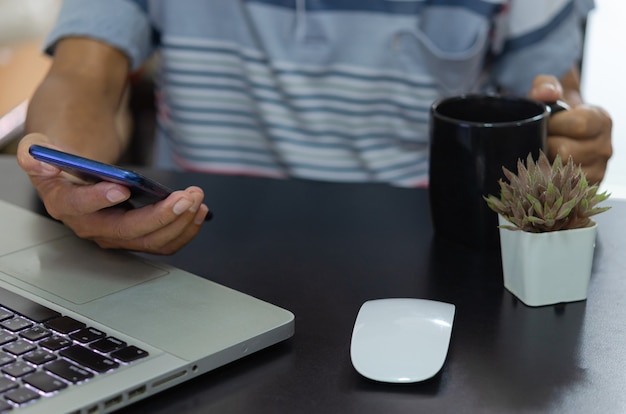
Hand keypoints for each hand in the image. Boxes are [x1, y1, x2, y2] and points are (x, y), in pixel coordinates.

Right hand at [17, 133, 209, 253]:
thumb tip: (38, 157)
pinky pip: (164, 242)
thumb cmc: (64, 162)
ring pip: (152, 241)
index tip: (121, 187)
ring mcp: (117, 236)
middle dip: (161, 215)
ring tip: (197, 199)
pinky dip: (185, 228)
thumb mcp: (41, 150)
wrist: (77, 174)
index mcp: (65, 205)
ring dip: (180, 223)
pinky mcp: (138, 236)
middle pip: (129, 231)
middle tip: (185, 197)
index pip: (80, 208)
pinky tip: (198, 209)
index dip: (99, 199)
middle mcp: (92, 227)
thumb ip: (34, 153)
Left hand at [527, 75, 611, 183]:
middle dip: (546, 145)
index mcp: (601, 121)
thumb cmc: (555, 113)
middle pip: (567, 152)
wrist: (560, 134)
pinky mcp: (585, 188)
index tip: (545, 123)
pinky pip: (563, 189)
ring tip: (542, 153)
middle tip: (540, 140)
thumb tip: (546, 93)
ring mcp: (598, 170)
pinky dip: (548, 180)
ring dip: (544, 163)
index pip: (579, 125)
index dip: (555, 125)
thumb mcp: (549, 92)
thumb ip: (545, 85)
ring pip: (562, 172)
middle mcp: (605, 147)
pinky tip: (544, 170)